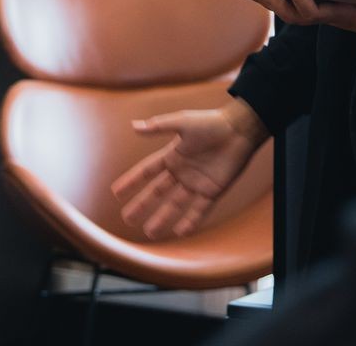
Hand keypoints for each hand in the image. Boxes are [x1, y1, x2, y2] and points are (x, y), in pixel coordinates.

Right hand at [110, 100, 269, 239]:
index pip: (146, 171)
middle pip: (157, 192)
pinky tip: (180, 232)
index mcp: (172, 155)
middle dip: (142, 205)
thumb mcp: (182, 122)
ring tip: (149, 232)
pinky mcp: (212, 191)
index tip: (115, 193)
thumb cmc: (210, 123)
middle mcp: (182, 171)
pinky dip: (190, 221)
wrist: (239, 130)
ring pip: (175, 204)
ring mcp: (196, 183)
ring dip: (162, 218)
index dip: (131, 181)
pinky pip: (199, 210)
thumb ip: (158, 126)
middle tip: (127, 219)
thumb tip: (134, 126)